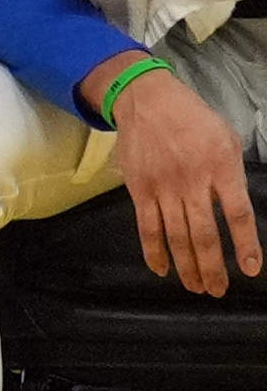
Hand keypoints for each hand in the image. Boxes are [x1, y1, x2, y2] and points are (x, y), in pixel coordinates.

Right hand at [133, 64, 255, 294]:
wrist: (147, 100)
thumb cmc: (194, 119)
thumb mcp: (228, 139)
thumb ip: (233, 176)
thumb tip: (237, 212)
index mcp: (221, 167)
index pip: (237, 214)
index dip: (245, 244)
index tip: (250, 269)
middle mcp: (192, 181)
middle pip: (204, 234)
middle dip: (213, 267)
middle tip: (218, 290)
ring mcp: (163, 187)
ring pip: (176, 236)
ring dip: (187, 266)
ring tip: (196, 288)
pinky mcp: (139, 189)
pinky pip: (146, 226)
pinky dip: (153, 251)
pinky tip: (162, 270)